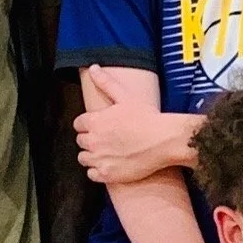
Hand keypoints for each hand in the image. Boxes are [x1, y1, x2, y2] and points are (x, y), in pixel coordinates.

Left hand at [74, 67, 195, 185]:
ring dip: (92, 155)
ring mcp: (99, 159)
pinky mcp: (107, 174)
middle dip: (90, 139)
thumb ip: (106, 83)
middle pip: (80, 141)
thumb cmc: (148, 118)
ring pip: (84, 158)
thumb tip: (94, 68)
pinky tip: (110, 165)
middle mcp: (93, 141)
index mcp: (95, 121)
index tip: (99, 126)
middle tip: (106, 139)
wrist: (164, 141)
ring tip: (107, 152)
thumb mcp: (126, 97)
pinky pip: (92, 174)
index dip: (88, 124)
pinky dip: (98, 171)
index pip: (78, 124)